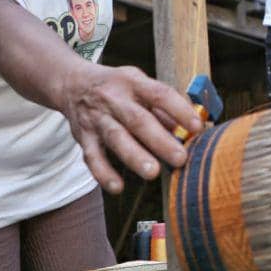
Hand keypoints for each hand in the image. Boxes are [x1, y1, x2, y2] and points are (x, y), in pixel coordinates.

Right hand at [58, 62, 202, 193]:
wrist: (73, 84)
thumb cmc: (119, 88)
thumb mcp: (141, 85)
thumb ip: (165, 108)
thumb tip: (194, 131)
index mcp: (134, 82)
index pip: (159, 94)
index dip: (179, 110)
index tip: (198, 127)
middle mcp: (114, 99)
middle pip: (137, 120)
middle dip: (160, 140)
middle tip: (181, 159)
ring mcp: (97, 118)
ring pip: (116, 138)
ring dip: (134, 156)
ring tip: (153, 173)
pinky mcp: (83, 137)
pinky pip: (92, 157)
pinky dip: (103, 173)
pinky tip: (117, 187)